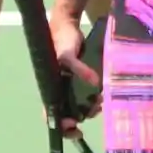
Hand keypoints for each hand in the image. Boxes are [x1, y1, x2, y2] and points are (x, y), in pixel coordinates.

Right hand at [50, 10, 100, 134]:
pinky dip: (92, 98)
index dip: (62, 125)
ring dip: (88, 109)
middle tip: (94, 112)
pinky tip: (101, 96)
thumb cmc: (62, 42)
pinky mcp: (79, 78)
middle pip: (66, 113)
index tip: (75, 126)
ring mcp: (69, 85)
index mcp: (51, 89)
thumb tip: (95, 83)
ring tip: (99, 103)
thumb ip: (79, 69)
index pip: (52, 115)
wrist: (68, 26)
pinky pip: (85, 94)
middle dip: (79, 118)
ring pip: (77, 105)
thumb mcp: (68, 56)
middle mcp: (59, 90)